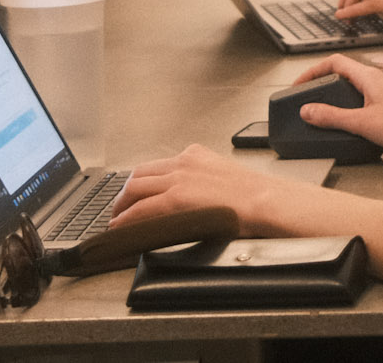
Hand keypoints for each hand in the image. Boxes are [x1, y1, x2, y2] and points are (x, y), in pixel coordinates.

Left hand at [108, 143, 311, 235]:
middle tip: (120, 210)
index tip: (136, 195)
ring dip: (121, 205)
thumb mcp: (224, 177)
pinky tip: (122, 227)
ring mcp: (178, 178)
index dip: (140, 183)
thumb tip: (192, 200)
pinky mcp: (176, 198)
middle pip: (140, 174)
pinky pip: (141, 208)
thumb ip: (203, 182)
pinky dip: (126, 218)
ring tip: (117, 221)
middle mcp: (183, 162)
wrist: (264, 201)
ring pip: (135, 188)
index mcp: (196, 155)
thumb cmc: (254, 195)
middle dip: (125, 194)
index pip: (157, 166)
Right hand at [286, 53, 382, 156]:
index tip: (300, 84)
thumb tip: (308, 110)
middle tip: (309, 98)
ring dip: (337, 96)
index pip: (335, 61)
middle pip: (344, 73)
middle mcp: (379, 80)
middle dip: (323, 83)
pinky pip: (365, 100)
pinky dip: (351, 107)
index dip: (313, 70)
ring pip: (355, 87)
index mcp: (370, 77)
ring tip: (325, 112)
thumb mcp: (362, 122)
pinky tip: (349, 123)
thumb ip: (332, 116)